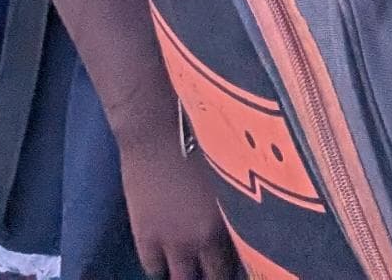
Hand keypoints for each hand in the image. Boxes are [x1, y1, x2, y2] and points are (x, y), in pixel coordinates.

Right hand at [119, 127, 237, 279]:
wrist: (157, 127)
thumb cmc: (202, 133)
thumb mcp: (231, 169)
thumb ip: (237, 199)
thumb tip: (246, 214)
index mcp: (232, 217)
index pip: (242, 257)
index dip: (243, 263)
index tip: (246, 261)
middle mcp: (204, 237)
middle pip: (214, 275)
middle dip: (217, 273)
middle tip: (217, 268)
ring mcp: (172, 242)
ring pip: (182, 279)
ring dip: (188, 275)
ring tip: (191, 269)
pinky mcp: (145, 238)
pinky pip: (154, 269)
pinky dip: (161, 267)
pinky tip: (166, 261)